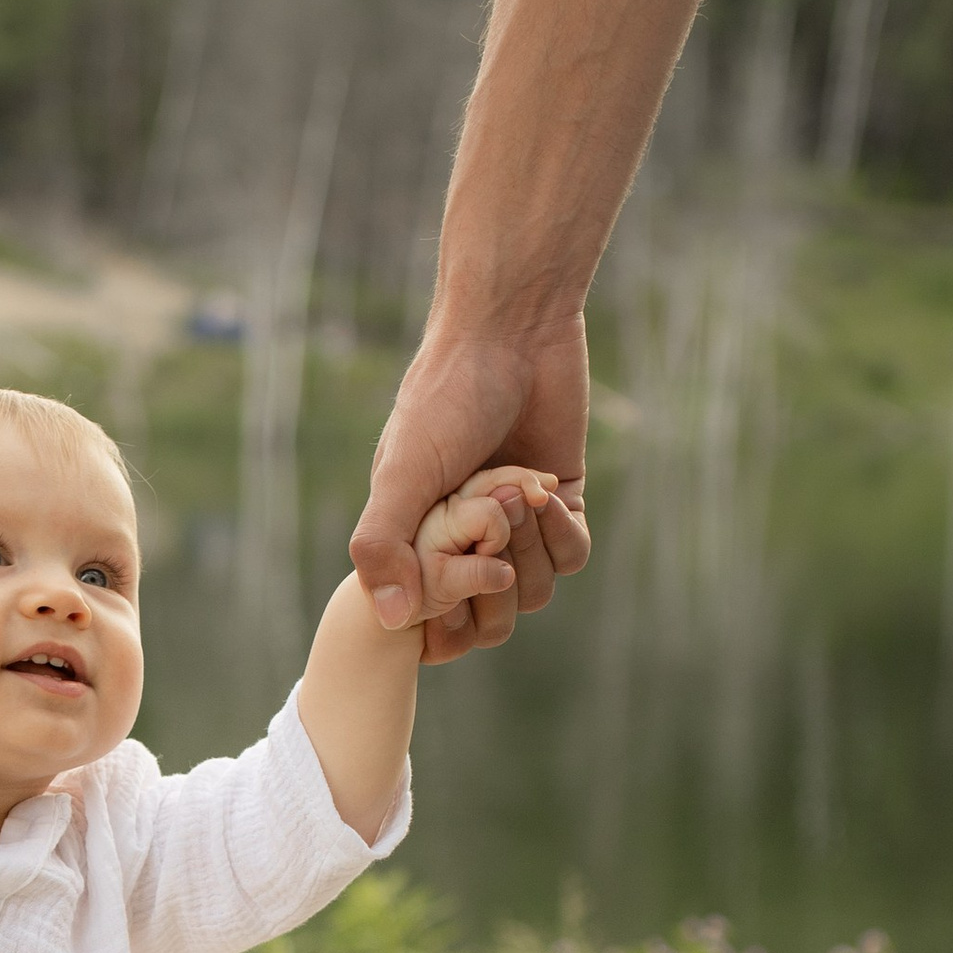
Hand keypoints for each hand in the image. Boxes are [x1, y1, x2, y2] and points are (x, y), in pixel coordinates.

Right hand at [351, 314, 590, 663]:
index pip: (434, 616)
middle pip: (489, 615)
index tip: (452, 578)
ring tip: (517, 491)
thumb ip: (383, 544)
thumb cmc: (445, 398)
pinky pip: (570, 558)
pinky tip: (544, 490)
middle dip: (492, 573)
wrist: (511, 334)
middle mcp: (465, 538)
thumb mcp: (402, 473)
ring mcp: (515, 524)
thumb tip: (392, 619)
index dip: (445, 614)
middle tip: (487, 510)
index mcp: (416, 537)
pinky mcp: (559, 503)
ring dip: (529, 548)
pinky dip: (560, 533)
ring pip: (534, 592)